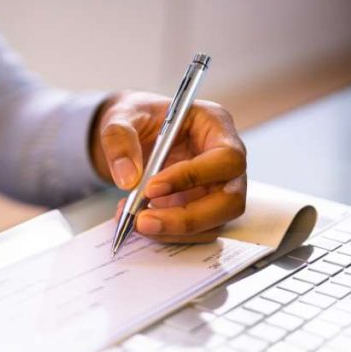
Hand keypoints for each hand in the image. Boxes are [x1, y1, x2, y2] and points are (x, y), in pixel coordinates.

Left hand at [90, 91, 246, 243]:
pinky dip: (166, 234)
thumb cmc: (137, 118)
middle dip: (187, 218)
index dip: (192, 177)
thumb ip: (120, 140)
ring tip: (134, 221)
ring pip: (213, 223)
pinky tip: (140, 221)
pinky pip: (195, 232)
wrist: (133, 135)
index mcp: (216, 125)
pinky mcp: (202, 209)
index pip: (225, 158)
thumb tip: (128, 179)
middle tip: (143, 221)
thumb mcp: (121, 117)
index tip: (151, 189)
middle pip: (230, 200)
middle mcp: (225, 161)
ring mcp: (217, 188)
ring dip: (173, 230)